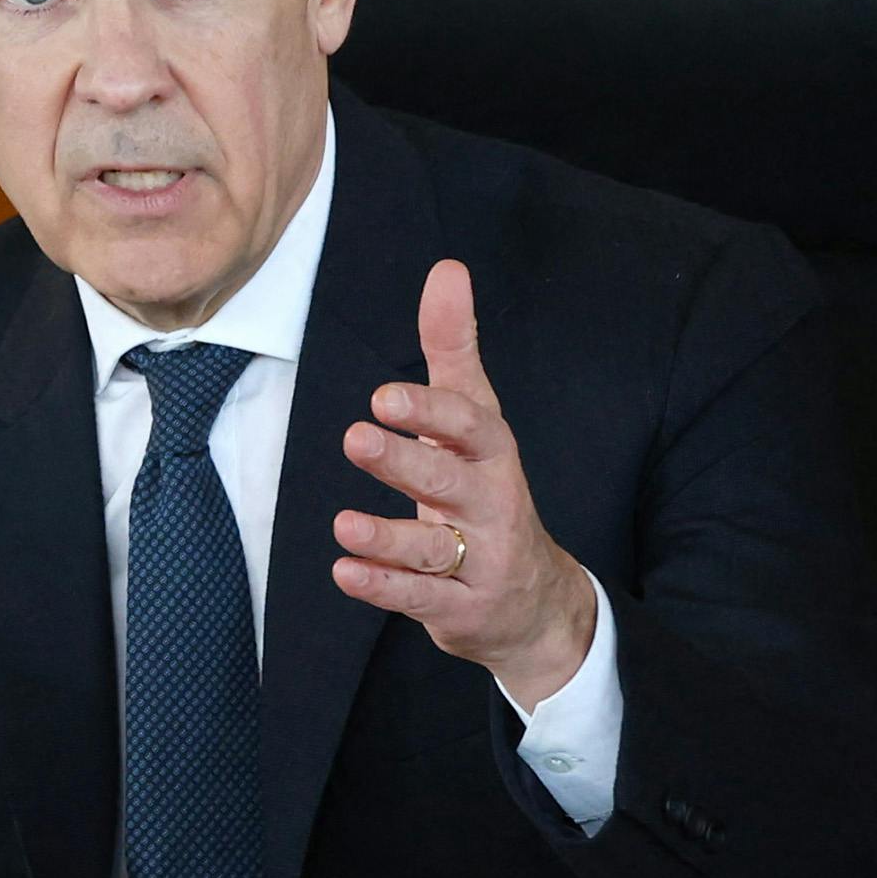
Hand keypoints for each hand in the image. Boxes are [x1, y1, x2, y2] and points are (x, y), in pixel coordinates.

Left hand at [335, 257, 596, 700]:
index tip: (384, 397)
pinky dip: (383, 587)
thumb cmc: (487, 492)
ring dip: (387, 537)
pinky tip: (344, 571)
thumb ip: (454, 350)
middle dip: (405, 462)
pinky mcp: (459, 608)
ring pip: (431, 548)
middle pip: (449, 482)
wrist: (534, 602)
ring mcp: (477, 561)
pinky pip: (418, 598)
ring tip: (342, 523)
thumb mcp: (475, 421)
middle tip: (356, 436)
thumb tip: (447, 269)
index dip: (431, 412)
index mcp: (492, 456)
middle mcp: (491, 506)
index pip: (471, 427)